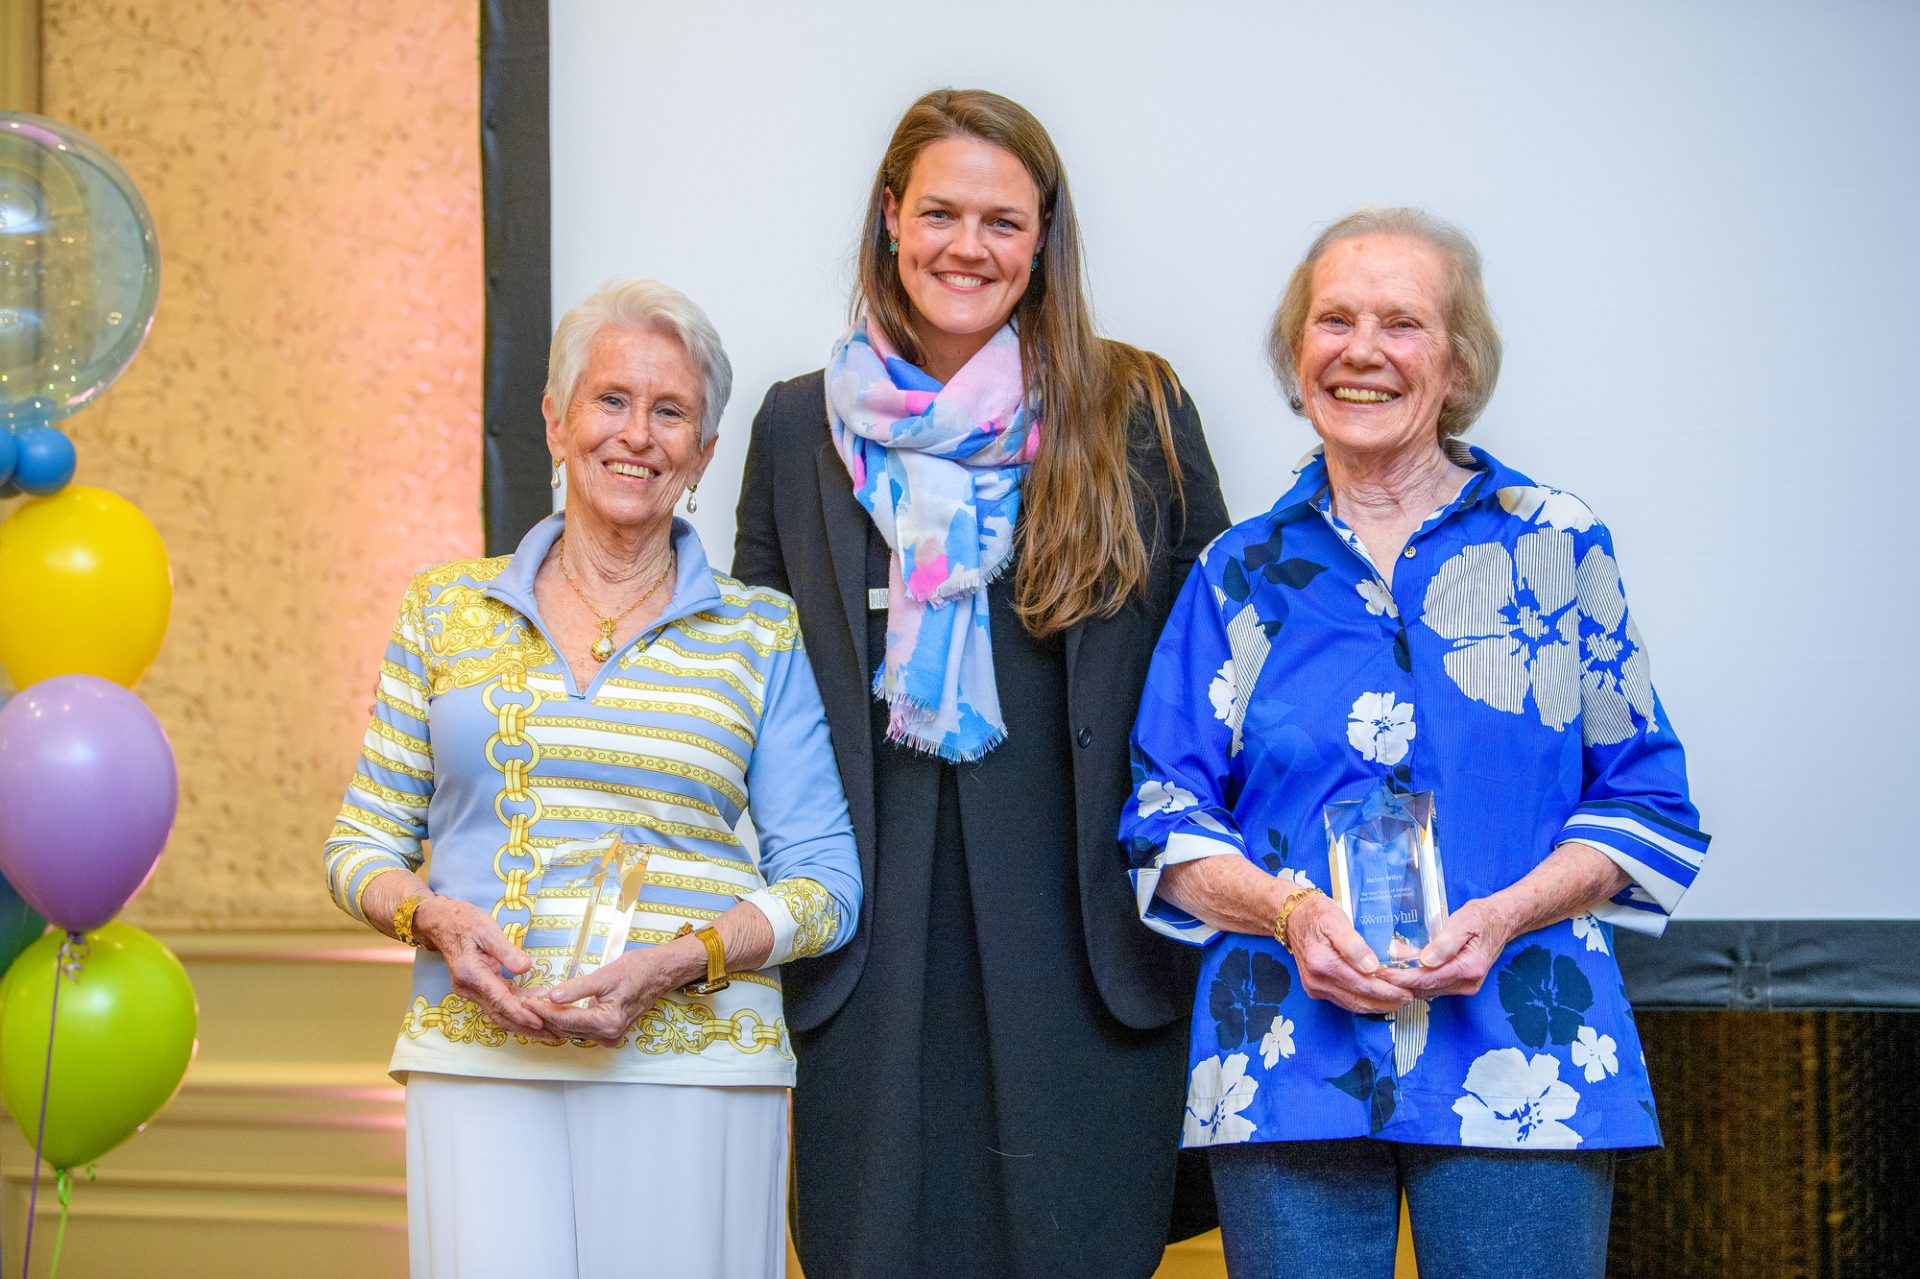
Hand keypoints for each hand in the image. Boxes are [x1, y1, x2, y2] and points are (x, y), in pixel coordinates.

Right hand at [411, 896, 557, 1041]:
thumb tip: (526, 968)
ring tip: (547, 1029)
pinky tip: (534, 1008)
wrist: (442, 922)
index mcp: (471, 973)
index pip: (499, 1000)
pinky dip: (514, 1009)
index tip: (540, 1022)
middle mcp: (468, 987)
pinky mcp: (474, 989)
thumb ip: (506, 951)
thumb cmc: (465, 922)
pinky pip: (496, 1004)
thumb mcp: (487, 930)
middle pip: (499, 1014)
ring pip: (497, 1013)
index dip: (520, 1013)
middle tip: (553, 1035)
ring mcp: (469, 990)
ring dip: (521, 1023)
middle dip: (525, 1027)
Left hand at [524, 946, 691, 1048]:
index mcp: (607, 1022)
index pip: (565, 1020)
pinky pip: (580, 1029)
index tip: (526, 1002)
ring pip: (571, 1031)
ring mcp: (609, 1036)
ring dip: (552, 1019)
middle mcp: (608, 1035)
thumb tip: (552, 997)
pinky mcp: (609, 1032)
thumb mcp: (604, 975)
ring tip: (533, 1006)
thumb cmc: (637, 970)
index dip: (542, 1011)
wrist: (659, 973)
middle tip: (522, 1004)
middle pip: (565, 1029)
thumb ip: (577, 988)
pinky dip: (565, 1020)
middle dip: (543, 1016)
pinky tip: (552, 1010)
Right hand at [1284, 894, 1413, 1014]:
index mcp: (1322, 962)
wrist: (1291, 918)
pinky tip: (1379, 998)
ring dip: (1378, 1006)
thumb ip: (1354, 944)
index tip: (1408, 991)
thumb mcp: (1336, 919)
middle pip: (1360, 1000)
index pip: (1363, 985)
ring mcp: (1315, 988)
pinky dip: (1364, 1002)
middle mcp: (1317, 980)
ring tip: (1399, 1000)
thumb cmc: (1316, 914)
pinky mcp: (1316, 990)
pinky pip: (1345, 1002)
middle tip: (1409, 997)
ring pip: (1353, 1005)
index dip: (1388, 991)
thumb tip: (1372, 967)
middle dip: (1388, 1002)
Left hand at [1382, 896, 1515, 999]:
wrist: (1502, 921)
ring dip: (1406, 982)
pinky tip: (1401, 970)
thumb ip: (1445, 942)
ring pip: (1428, 989)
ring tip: (1382, 971)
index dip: (1402, 978)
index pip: (1428, 979)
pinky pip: (1434, 985)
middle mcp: (1467, 982)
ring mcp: (1465, 985)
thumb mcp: (1464, 922)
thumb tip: (1426, 960)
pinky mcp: (1460, 983)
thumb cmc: (1483, 918)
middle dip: (1399, 982)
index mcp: (1468, 968)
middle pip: (1426, 988)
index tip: (1382, 974)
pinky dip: (1416, 979)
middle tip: (1374, 974)